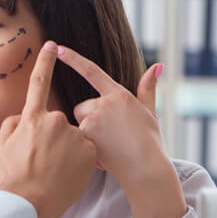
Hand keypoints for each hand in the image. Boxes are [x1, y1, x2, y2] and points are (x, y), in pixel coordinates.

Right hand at [0, 40, 96, 217]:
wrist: (27, 203)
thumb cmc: (12, 178)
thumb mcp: (3, 146)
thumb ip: (14, 124)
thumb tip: (25, 116)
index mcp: (31, 118)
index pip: (39, 83)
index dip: (45, 62)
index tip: (52, 44)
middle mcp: (54, 121)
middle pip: (58, 123)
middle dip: (54, 138)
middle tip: (43, 163)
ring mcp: (73, 135)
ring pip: (73, 138)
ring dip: (67, 151)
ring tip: (55, 172)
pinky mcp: (89, 150)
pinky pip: (87, 151)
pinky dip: (80, 161)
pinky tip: (67, 175)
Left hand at [58, 47, 186, 217]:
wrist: (145, 168)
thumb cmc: (149, 141)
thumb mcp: (150, 112)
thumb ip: (147, 88)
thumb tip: (157, 66)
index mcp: (119, 95)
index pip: (91, 71)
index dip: (74, 59)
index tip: (60, 49)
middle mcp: (104, 104)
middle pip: (82, 107)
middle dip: (89, 119)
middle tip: (108, 134)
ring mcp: (94, 120)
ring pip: (79, 123)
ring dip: (87, 132)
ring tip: (108, 145)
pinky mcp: (86, 136)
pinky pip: (78, 138)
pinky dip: (86, 146)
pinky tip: (103, 154)